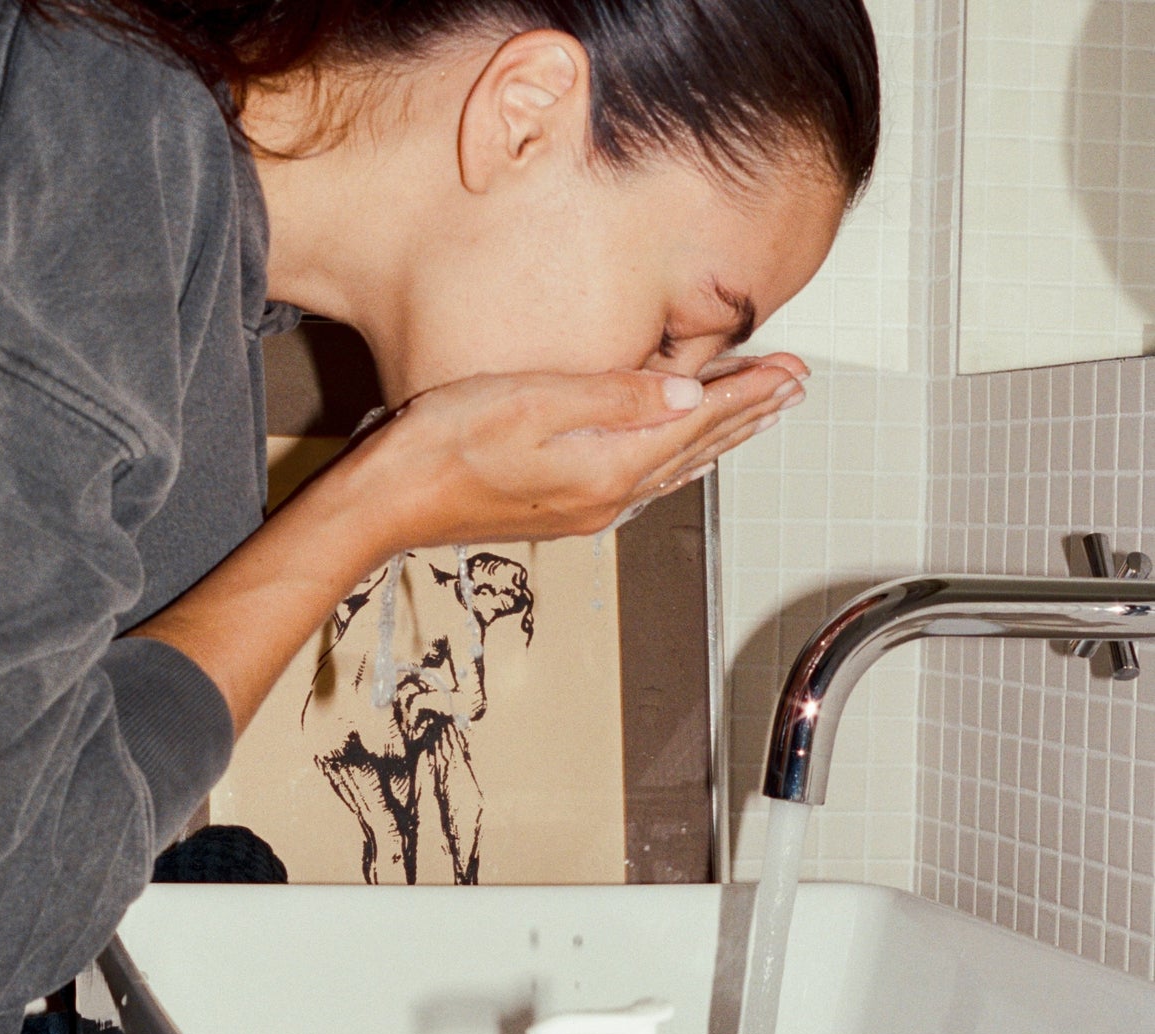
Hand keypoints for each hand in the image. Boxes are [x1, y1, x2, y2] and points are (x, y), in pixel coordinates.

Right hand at [340, 354, 805, 549]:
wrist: (390, 502)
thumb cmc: (446, 446)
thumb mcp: (533, 402)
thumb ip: (616, 396)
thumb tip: (690, 394)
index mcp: (608, 467)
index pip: (700, 423)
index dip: (750, 395)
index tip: (792, 372)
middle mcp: (607, 498)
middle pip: (696, 450)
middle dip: (749, 416)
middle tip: (792, 391)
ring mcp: (586, 510)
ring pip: (674, 469)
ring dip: (720, 440)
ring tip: (756, 417)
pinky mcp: (562, 511)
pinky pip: (644, 480)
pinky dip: (678, 459)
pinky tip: (682, 454)